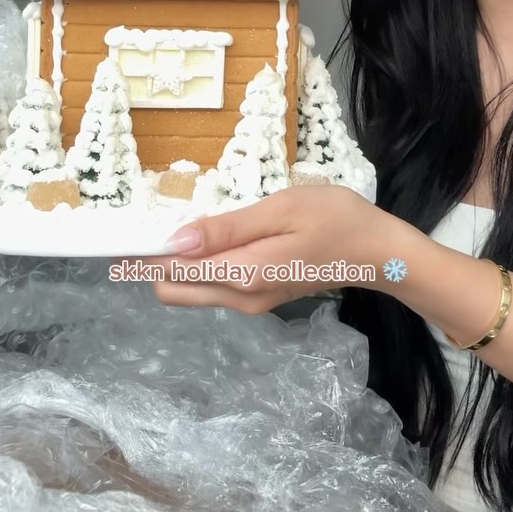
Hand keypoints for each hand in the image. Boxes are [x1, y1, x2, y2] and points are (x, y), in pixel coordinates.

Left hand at [146, 185, 381, 312]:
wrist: (378, 251)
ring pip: (191, 289)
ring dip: (180, 261)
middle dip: (156, 259)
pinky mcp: (259, 296)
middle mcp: (239, 298)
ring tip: (191, 220)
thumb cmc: (333, 219)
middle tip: (163, 217)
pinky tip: (216, 235)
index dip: (145, 250)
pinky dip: (203, 264)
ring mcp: (249, 302)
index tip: (134, 223)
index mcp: (242, 275)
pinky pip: (213, 284)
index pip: (170, 272)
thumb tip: (174, 242)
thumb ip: (226, 229)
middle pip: (171, 290)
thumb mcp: (280, 210)